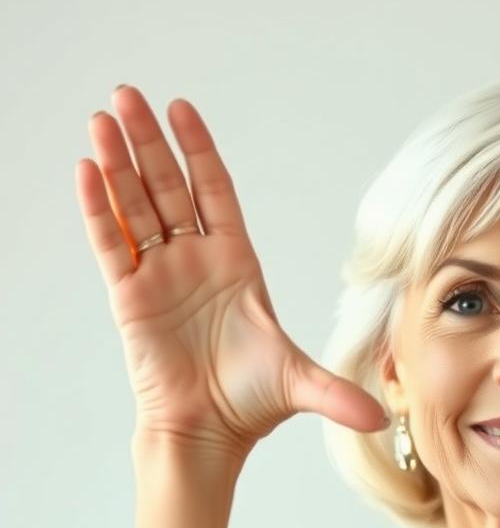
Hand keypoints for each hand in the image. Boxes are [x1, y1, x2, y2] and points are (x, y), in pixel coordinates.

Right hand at [76, 86, 388, 460]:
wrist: (208, 432)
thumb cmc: (250, 404)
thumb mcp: (301, 384)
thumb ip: (340, 393)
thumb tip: (384, 419)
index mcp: (236, 265)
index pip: (215, 193)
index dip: (199, 151)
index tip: (182, 109)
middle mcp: (195, 261)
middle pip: (169, 188)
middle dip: (151, 142)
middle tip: (129, 95)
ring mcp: (160, 276)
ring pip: (136, 206)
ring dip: (119, 163)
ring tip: (104, 117)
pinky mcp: (130, 296)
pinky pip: (111, 243)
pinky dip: (99, 207)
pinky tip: (87, 168)